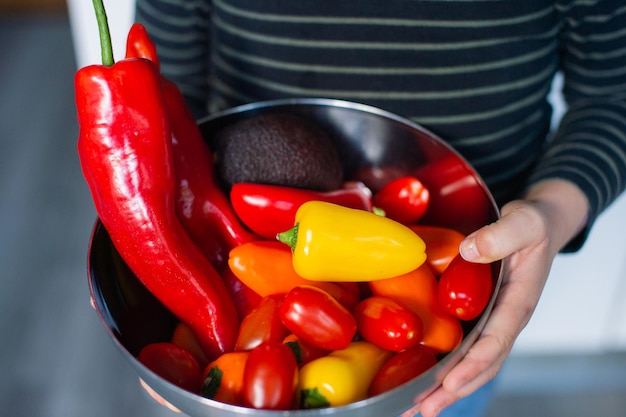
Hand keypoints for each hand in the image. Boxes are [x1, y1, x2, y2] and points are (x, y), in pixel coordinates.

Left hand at [409, 179, 588, 416]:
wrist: (537, 224)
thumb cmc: (532, 223)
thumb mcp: (524, 222)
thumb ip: (502, 235)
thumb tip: (469, 251)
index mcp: (519, 301)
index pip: (496, 340)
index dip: (473, 363)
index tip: (450, 383)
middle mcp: (506, 318)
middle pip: (482, 363)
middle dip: (454, 389)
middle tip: (424, 411)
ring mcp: (494, 319)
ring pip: (472, 362)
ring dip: (446, 387)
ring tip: (417, 409)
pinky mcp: (481, 315)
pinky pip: (465, 347)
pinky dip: (446, 367)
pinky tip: (423, 379)